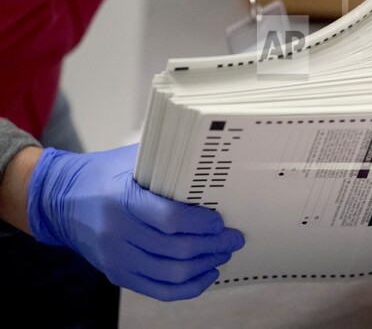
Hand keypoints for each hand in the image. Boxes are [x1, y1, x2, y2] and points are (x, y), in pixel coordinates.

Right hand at [27, 144, 244, 300]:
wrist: (59, 201)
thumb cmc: (104, 174)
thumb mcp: (131, 160)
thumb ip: (166, 163)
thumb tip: (210, 162)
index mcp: (123, 199)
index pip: (170, 219)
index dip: (202, 223)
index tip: (221, 221)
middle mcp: (117, 232)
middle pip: (176, 249)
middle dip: (213, 245)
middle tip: (234, 238)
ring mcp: (116, 258)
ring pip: (171, 273)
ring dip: (205, 265)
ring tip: (223, 253)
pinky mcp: (116, 274)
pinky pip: (158, 290)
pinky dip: (188, 286)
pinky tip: (207, 273)